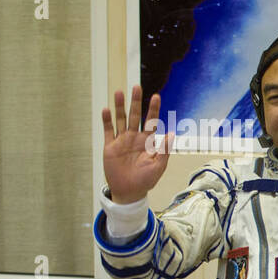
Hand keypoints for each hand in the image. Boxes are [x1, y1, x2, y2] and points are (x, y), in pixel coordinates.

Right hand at [103, 86, 168, 203]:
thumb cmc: (146, 180)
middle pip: (135, 115)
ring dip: (119, 107)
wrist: (130, 191)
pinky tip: (106, 110)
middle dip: (136, 102)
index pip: (151, 121)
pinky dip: (107, 121)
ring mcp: (121, 141)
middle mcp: (134, 138)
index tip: (156, 96)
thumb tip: (171, 134)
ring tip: (118, 92)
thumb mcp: (158, 166)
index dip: (153, 109)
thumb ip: (164, 150)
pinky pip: (108, 131)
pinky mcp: (110, 146)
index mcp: (148, 141)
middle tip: (136, 87)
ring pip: (120, 120)